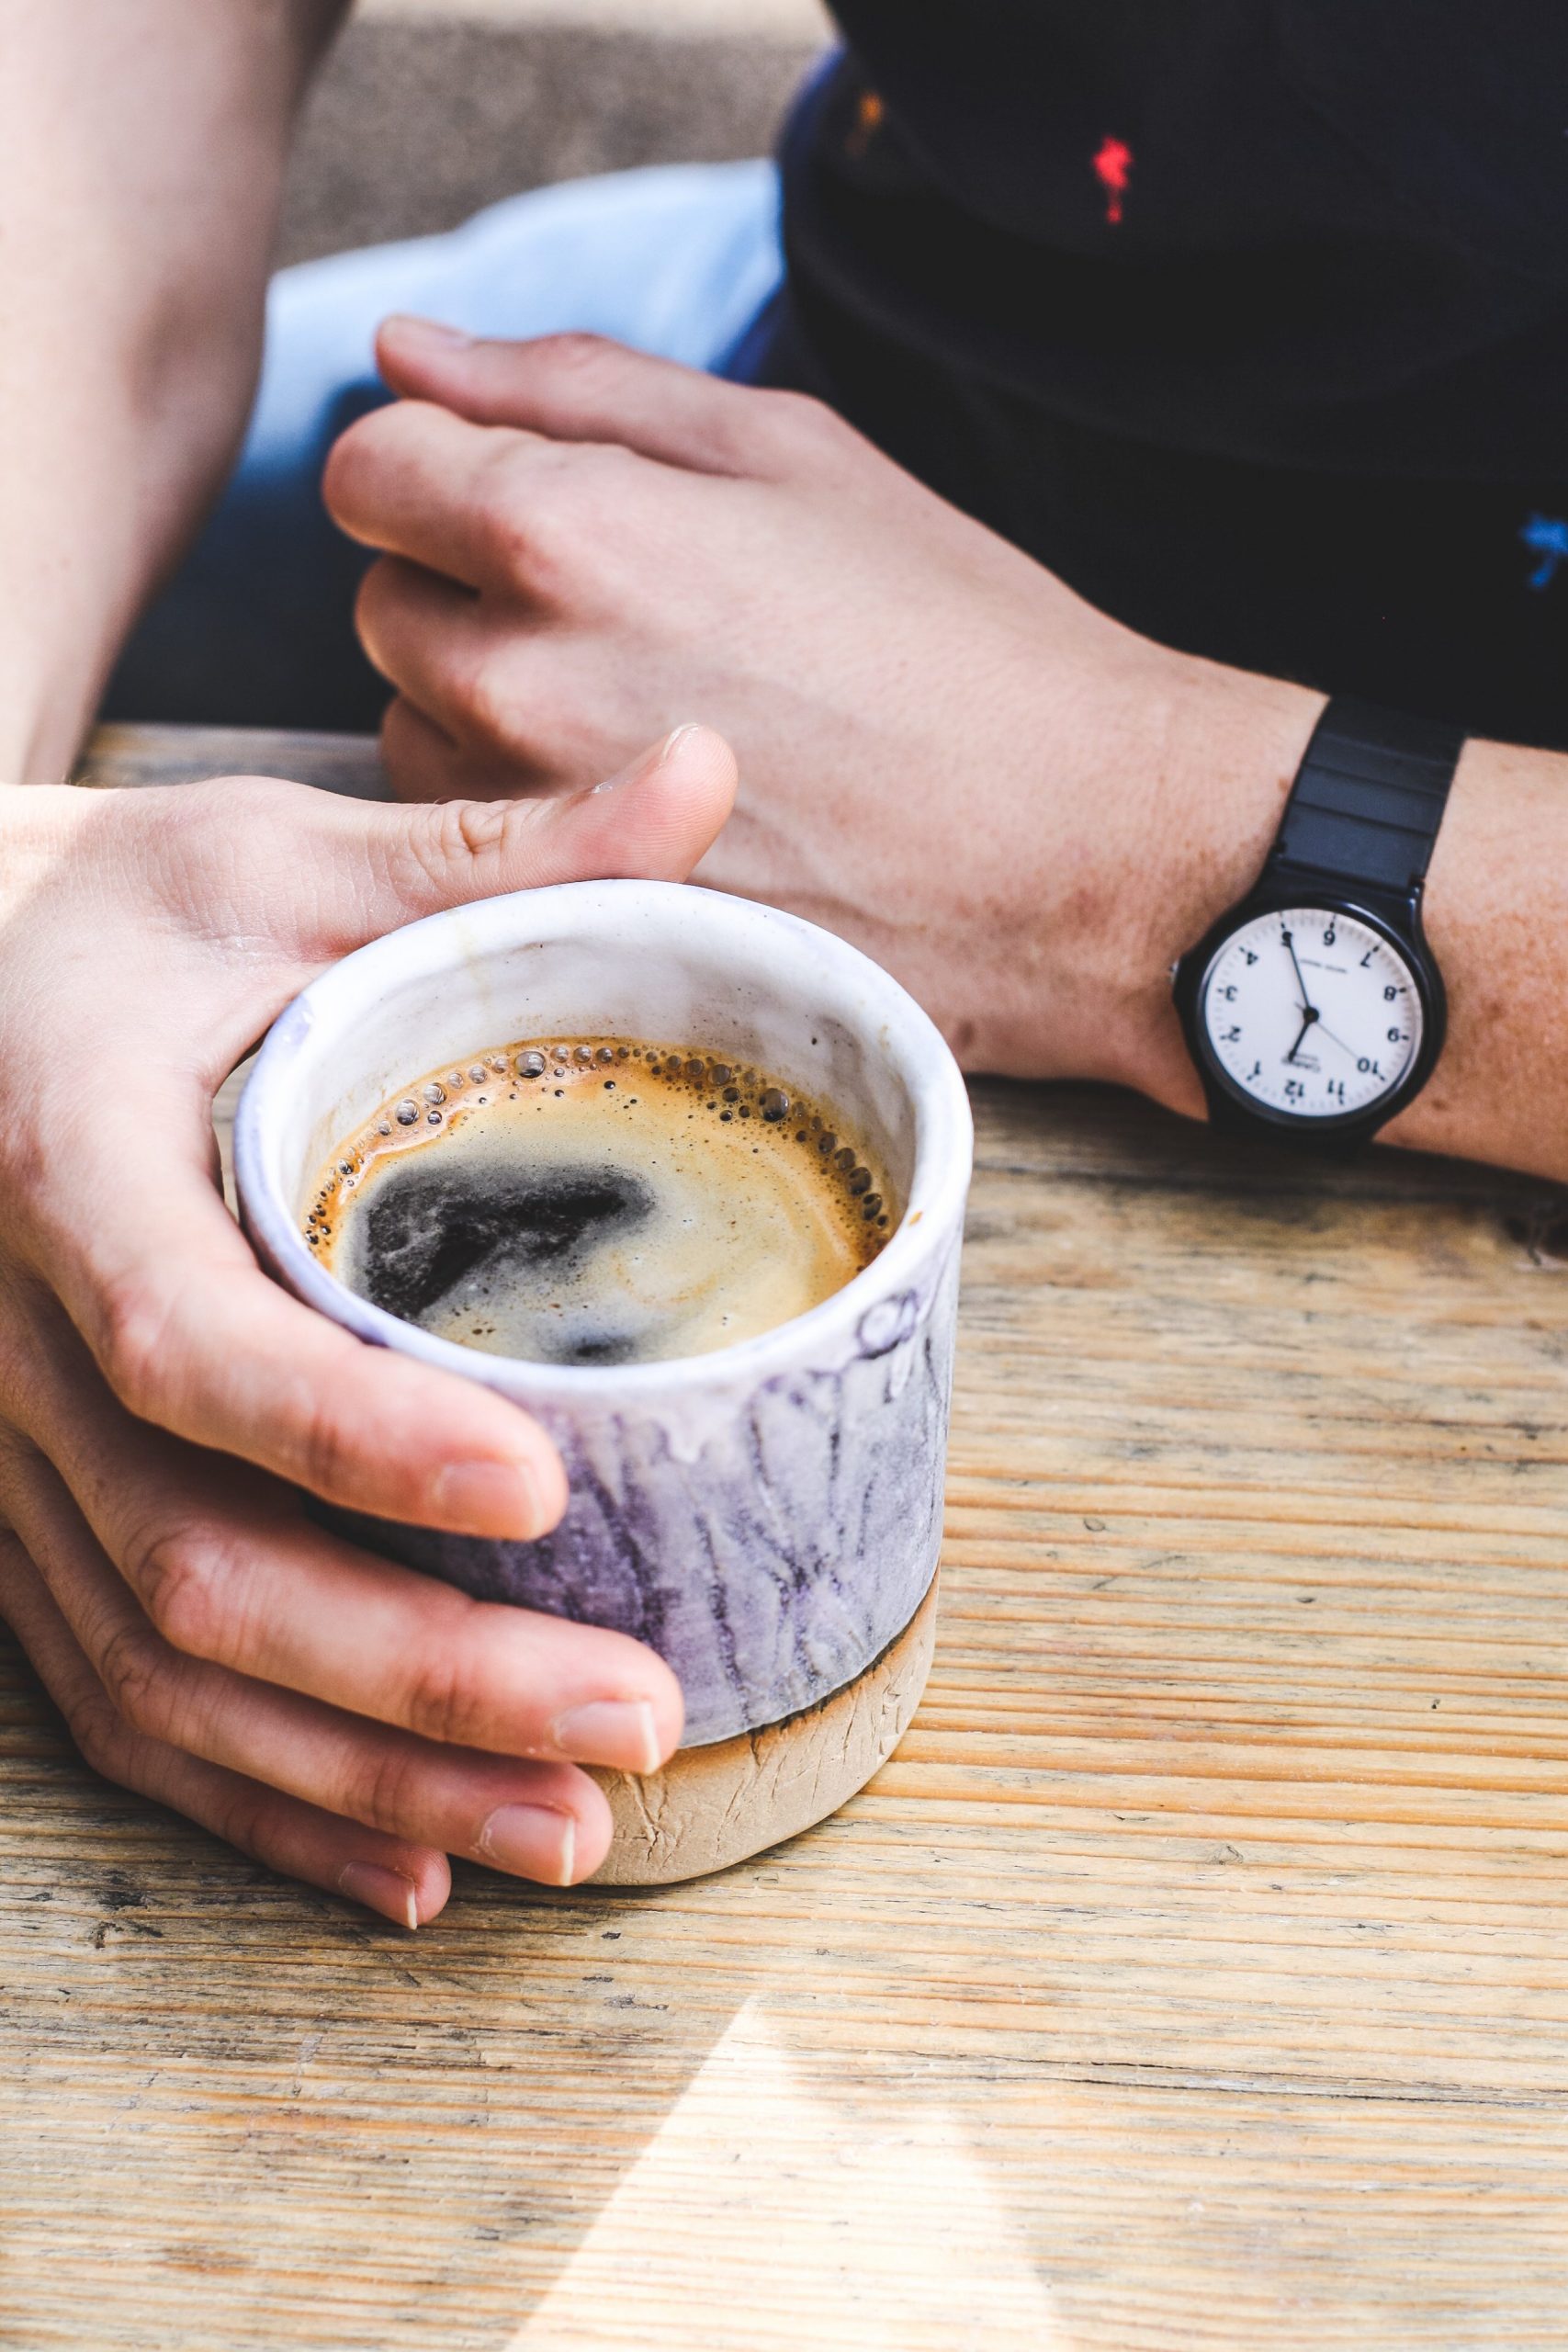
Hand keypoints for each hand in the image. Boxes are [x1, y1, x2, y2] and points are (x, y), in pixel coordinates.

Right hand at [0, 726, 736, 1923]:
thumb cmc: (113, 919)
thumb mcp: (275, 858)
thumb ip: (486, 854)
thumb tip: (712, 769)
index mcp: (71, 1167)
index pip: (195, 1338)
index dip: (355, 1434)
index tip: (542, 1484)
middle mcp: (13, 1347)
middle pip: (199, 1557)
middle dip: (419, 1670)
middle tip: (635, 1719)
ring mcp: (7, 1462)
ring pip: (164, 1670)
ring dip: (366, 1779)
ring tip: (570, 1835)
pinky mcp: (25, 1524)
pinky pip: (116, 1702)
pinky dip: (260, 1806)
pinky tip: (408, 1873)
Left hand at [327, 320, 1322, 1097]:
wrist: (1080, 857)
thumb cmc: (958, 641)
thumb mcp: (794, 454)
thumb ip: (574, 387)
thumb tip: (403, 349)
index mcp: (567, 528)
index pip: (371, 471)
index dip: (437, 474)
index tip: (522, 501)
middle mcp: (520, 680)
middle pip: (385, 608)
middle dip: (471, 596)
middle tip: (629, 621)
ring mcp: (537, 828)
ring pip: (418, 739)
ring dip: (490, 719)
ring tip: (654, 727)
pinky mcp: (575, 931)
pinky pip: (477, 860)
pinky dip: (529, 829)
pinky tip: (658, 821)